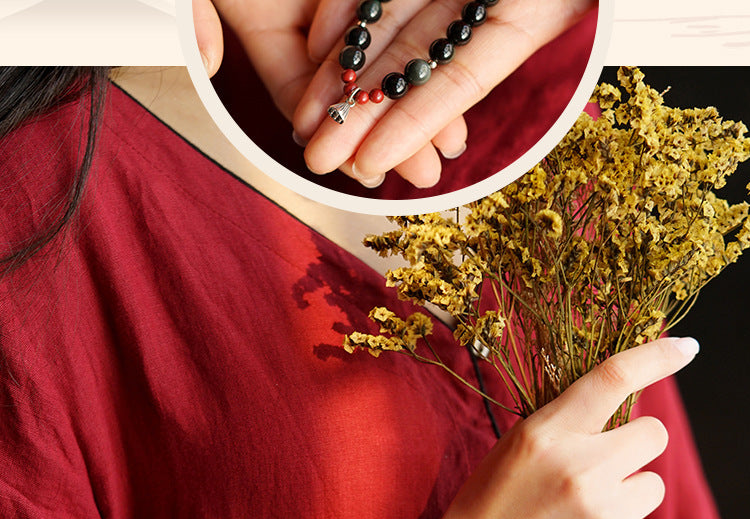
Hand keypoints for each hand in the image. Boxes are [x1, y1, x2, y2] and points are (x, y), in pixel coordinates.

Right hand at [192, 0, 462, 186]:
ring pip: (391, 53)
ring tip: (456, 147)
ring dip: (424, 102)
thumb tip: (209, 60)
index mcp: (264, 22)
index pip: (301, 95)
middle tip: (425, 179)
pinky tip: (463, 86)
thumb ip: (194, 19)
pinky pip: (403, 14)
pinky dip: (437, 45)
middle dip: (394, 134)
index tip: (366, 174)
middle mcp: (312, 20)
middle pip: (357, 85)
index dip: (336, 137)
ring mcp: (350, 5)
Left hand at [292, 0, 596, 185]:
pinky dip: (348, 11)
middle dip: (363, 113)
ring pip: (392, 29)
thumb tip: (444, 76)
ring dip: (345, 75)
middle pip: (415, 61)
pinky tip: (317, 46)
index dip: (415, 123)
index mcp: (528, 16)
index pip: (461, 81)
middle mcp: (483, 4)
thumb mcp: (539, 9)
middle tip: (319, 157)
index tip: (370, 162)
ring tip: (307, 122)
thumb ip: (485, 56)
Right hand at [420, 336, 700, 518]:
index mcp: (545, 435)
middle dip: (635, 450)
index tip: (687, 348)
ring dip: (628, 499)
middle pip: (653, 435)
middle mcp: (580, 468)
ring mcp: (602, 515)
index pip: (613, 377)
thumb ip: (562, 434)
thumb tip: (618, 418)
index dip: (658, 356)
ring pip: (653, 487)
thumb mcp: (509, 458)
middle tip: (602, 474)